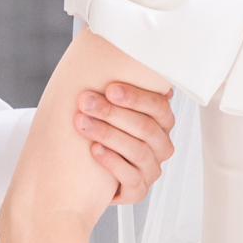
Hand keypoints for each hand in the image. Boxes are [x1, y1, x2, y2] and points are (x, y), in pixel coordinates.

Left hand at [76, 83, 176, 205]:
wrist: (81, 171)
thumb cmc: (98, 130)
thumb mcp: (109, 107)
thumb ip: (116, 90)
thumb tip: (112, 51)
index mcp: (161, 123)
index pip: (160, 107)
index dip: (136, 97)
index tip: (109, 88)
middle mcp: (160, 146)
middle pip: (147, 128)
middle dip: (114, 113)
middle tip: (86, 102)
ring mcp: (151, 170)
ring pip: (139, 152)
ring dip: (108, 135)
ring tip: (82, 124)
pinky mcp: (138, 191)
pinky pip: (132, 179)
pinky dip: (112, 163)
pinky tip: (94, 150)